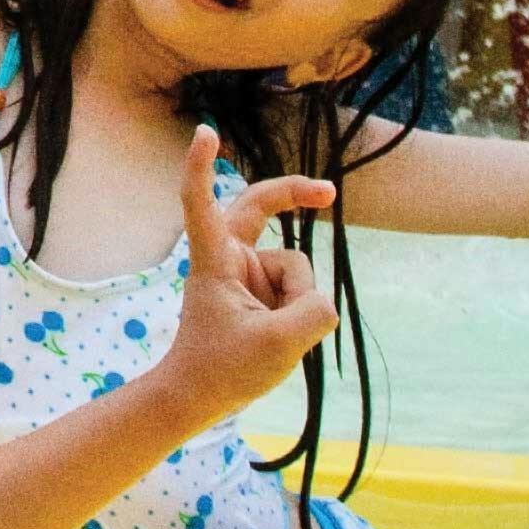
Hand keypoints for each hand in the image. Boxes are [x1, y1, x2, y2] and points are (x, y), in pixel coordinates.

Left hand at [145, 130, 336, 417]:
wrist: (200, 397)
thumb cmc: (224, 370)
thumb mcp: (280, 345)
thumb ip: (315, 312)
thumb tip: (324, 299)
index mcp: (214, 261)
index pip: (199, 203)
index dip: (200, 166)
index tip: (205, 132)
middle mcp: (229, 258)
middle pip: (261, 206)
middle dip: (295, 193)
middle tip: (329, 194)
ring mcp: (247, 273)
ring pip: (298, 270)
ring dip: (301, 301)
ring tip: (276, 336)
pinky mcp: (261, 290)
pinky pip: (301, 290)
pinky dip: (302, 311)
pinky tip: (286, 334)